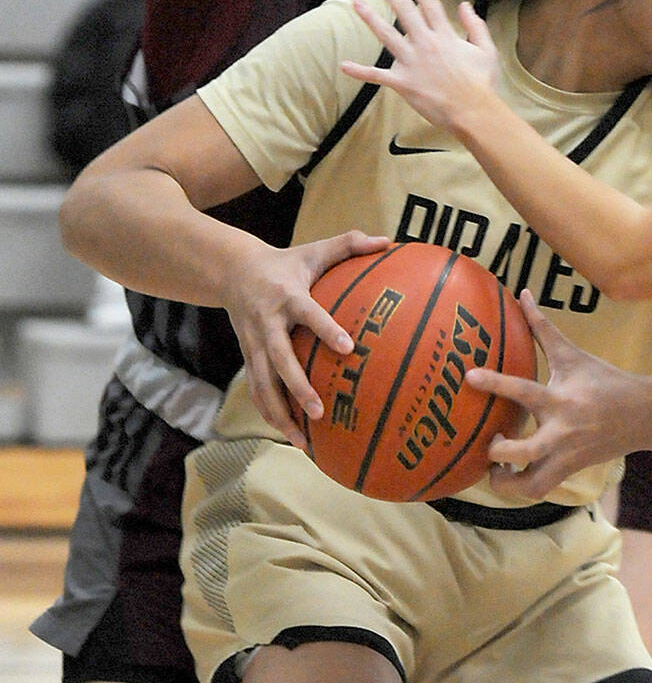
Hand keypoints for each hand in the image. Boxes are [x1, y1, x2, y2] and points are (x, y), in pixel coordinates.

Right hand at [224, 229, 391, 440]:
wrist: (233, 271)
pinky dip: (269, 413)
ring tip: (303, 441)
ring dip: (280, 413)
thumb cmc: (286, 262)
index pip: (309, 314)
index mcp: (288, 296)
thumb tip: (388, 241)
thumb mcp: (314, 249)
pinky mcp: (247, 357)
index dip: (327, 329)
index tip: (348, 347)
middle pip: (279, 360)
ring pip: (262, 384)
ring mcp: (254, 344)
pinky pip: (256, 390)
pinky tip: (289, 436)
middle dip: (297, 387)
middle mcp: (268, 323)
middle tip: (319, 411)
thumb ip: (349, 244)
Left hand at [343, 0, 499, 127]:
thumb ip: (475, 25)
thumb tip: (464, 5)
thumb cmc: (482, 83)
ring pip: (387, 36)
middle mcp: (426, 44)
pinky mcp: (404, 83)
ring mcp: (412, 63)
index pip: (429, 2)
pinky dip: (360, 71)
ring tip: (356, 3)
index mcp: (445, 35)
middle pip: (404, 11)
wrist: (474, 112)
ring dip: (371, 18)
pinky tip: (344, 65)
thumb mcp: (486, 50)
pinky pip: (378, 76)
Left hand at [467, 292, 643, 500]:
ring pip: (530, 486)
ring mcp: (566, 456)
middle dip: (497, 452)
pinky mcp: (570, 471)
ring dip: (505, 483)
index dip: (493, 382)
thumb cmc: (605, 381)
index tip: (468, 376)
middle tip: (489, 440)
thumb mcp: (573, 354)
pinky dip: (520, 488)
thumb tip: (522, 293)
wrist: (644, 415)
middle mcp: (561, 431)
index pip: (522, 390)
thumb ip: (543, 327)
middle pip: (522, 452)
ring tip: (495, 469)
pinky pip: (538, 490)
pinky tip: (510, 473)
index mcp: (561, 399)